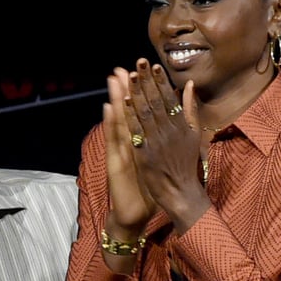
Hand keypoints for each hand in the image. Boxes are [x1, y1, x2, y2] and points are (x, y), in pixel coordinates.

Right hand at [100, 69, 153, 240]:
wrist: (136, 213)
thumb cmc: (149, 187)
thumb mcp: (158, 161)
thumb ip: (162, 143)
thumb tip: (172, 127)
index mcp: (141, 141)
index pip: (141, 112)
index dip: (142, 92)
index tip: (142, 71)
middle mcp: (128, 143)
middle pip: (128, 112)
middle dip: (126, 89)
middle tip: (122, 67)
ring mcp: (120, 151)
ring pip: (118, 120)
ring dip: (116, 99)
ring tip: (114, 79)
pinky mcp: (115, 161)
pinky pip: (113, 140)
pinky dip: (110, 123)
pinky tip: (107, 107)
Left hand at [122, 60, 209, 233]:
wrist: (181, 193)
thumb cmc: (187, 164)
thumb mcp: (195, 135)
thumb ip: (191, 110)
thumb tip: (190, 86)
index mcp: (182, 125)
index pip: (170, 98)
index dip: (161, 81)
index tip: (154, 66)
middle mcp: (170, 131)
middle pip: (156, 102)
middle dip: (147, 81)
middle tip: (139, 63)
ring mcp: (157, 142)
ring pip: (144, 113)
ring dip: (136, 93)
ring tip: (129, 76)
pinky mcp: (144, 154)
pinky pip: (135, 131)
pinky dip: (129, 115)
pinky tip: (122, 101)